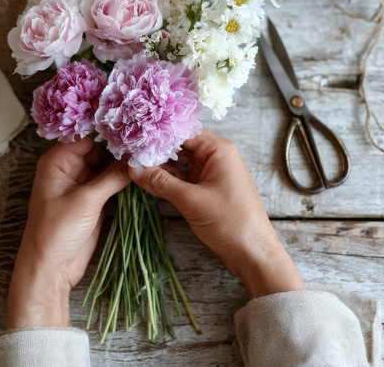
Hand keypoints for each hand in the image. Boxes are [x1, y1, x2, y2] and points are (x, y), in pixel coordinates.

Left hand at [7, 138, 129, 328]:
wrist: (52, 268)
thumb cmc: (57, 231)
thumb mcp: (86, 200)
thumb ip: (112, 177)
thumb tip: (137, 158)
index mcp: (58, 160)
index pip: (86, 135)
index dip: (108, 130)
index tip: (133, 123)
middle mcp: (70, 167)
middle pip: (99, 148)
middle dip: (120, 145)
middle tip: (147, 138)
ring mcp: (83, 182)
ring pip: (108, 164)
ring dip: (124, 161)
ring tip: (149, 150)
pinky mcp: (95, 197)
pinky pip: (112, 180)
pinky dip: (124, 176)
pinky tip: (142, 168)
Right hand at [128, 127, 303, 297]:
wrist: (253, 253)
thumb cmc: (231, 222)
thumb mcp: (191, 200)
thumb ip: (161, 182)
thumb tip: (133, 168)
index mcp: (219, 150)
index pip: (185, 130)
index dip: (160, 131)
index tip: (136, 134)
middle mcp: (216, 156)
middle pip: (181, 144)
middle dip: (157, 147)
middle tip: (130, 149)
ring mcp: (211, 172)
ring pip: (180, 161)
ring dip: (160, 164)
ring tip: (133, 162)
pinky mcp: (206, 188)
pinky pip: (183, 176)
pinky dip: (167, 177)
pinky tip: (147, 178)